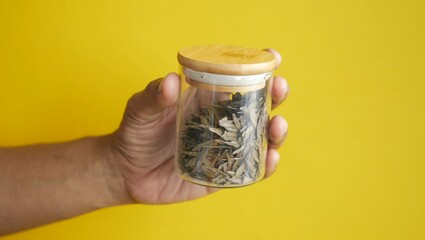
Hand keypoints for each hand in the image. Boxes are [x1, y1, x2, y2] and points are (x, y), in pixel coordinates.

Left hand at [110, 49, 288, 203]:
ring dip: (276, 131)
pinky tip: (270, 159)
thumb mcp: (140, 111)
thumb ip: (153, 96)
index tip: (272, 56)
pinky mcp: (223, 175)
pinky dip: (264, 165)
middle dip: (275, 95)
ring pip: (260, 138)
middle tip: (279, 88)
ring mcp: (224, 149)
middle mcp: (221, 123)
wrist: (127, 173)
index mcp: (205, 101)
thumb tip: (171, 80)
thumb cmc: (135, 135)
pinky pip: (249, 170)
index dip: (257, 67)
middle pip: (256, 107)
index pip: (236, 80)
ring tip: (276, 125)